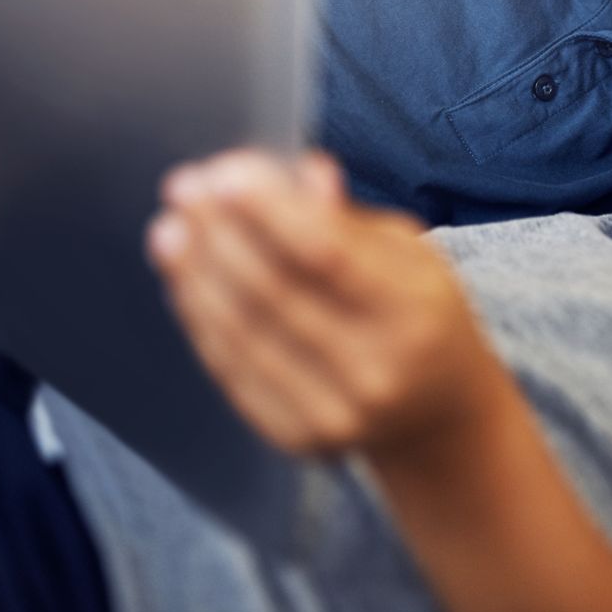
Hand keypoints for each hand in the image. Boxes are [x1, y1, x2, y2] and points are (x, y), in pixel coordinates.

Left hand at [147, 149, 501, 456]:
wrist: (441, 414)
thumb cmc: (423, 314)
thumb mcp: (411, 254)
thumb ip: (349, 219)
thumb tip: (296, 173)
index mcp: (414, 309)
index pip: (329, 255)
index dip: (270, 212)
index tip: (225, 172)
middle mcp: (376, 367)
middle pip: (277, 293)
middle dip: (220, 234)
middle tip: (185, 189)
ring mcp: (335, 411)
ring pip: (246, 333)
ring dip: (198, 275)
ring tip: (170, 230)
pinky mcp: (299, 438)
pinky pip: (235, 372)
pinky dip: (205, 320)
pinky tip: (187, 281)